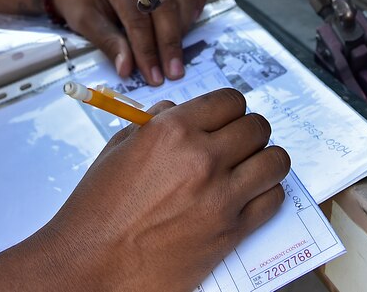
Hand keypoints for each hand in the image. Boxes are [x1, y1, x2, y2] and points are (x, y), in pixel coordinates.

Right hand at [31, 89, 290, 291]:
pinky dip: (267, 194)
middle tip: (239, 143)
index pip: (229, 101)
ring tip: (252, 167)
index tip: (228, 118)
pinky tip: (251, 195)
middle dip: (249, 132)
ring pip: (274, 161)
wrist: (92, 265)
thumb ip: (156, 124)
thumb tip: (179, 112)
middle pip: (256, 127)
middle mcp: (201, 158)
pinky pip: (273, 199)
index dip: (230, 109)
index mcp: (172, 131)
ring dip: (266, 160)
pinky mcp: (231, 230)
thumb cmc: (98, 210)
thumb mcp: (120, 149)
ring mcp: (220, 196)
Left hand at [52, 0, 205, 84]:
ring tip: (173, 55)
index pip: (138, 19)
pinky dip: (195, 3)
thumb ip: (110, 44)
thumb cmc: (80, 3)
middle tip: (173, 73)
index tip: (154, 76)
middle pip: (166, 7)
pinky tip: (188, 23)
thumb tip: (128, 69)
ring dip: (183, 29)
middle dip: (171, 44)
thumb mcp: (86, 24)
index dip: (148, 51)